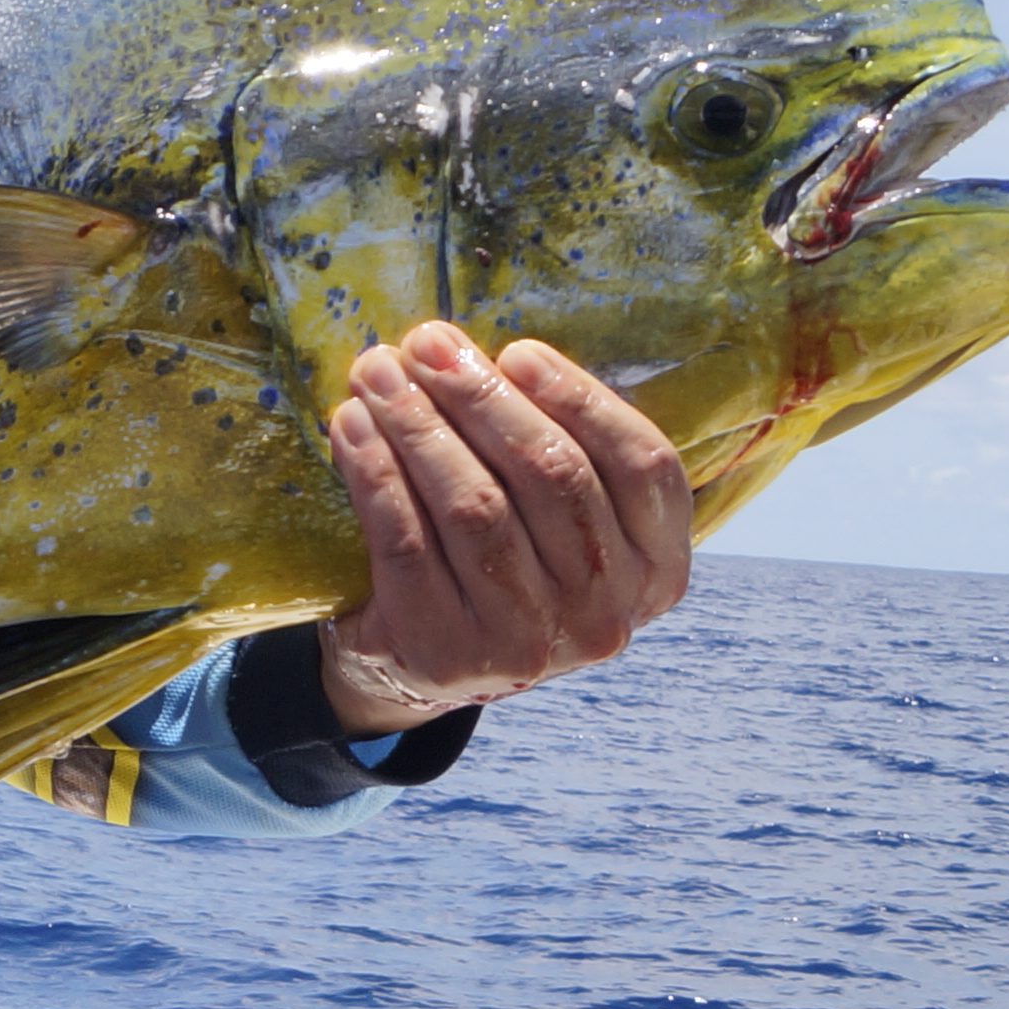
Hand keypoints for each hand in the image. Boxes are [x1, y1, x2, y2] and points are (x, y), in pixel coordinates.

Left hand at [320, 322, 691, 731]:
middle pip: (552, 476)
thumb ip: (549, 446)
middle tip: (427, 345)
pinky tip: (351, 425)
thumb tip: (467, 354)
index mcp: (657, 569)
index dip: (581, 399)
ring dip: (420, 426)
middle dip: (481, 397)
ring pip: (476, 506)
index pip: (643, 466)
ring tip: (379, 374)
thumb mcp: (555, 517)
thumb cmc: (500, 561)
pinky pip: (406, 542)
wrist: (422, 663)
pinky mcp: (448, 653)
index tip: (517, 350)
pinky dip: (375, 473)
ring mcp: (530, 643)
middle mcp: (607, 614)